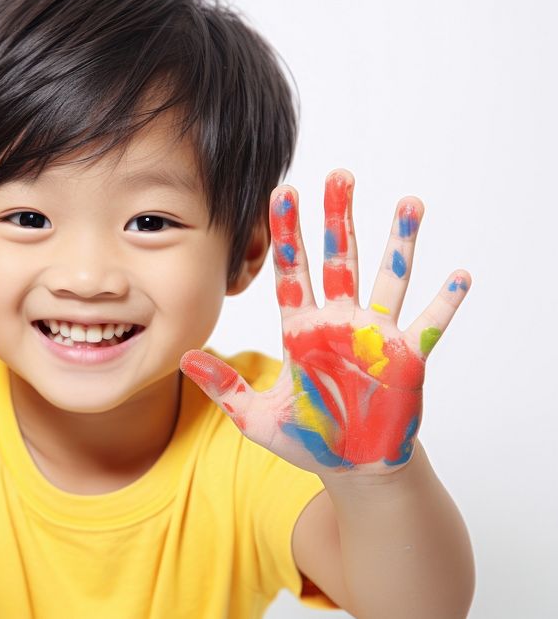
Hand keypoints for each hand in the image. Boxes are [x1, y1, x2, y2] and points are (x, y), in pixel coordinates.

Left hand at [180, 170, 468, 476]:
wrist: (354, 467)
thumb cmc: (309, 439)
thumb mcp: (256, 416)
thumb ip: (224, 386)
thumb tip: (183, 359)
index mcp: (301, 331)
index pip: (291, 272)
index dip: (285, 234)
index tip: (280, 193)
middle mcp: (339, 323)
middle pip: (339, 260)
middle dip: (338, 218)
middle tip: (339, 175)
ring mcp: (376, 337)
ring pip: (390, 279)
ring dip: (400, 243)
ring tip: (409, 203)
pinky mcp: (408, 359)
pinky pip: (429, 324)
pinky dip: (445, 302)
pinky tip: (459, 274)